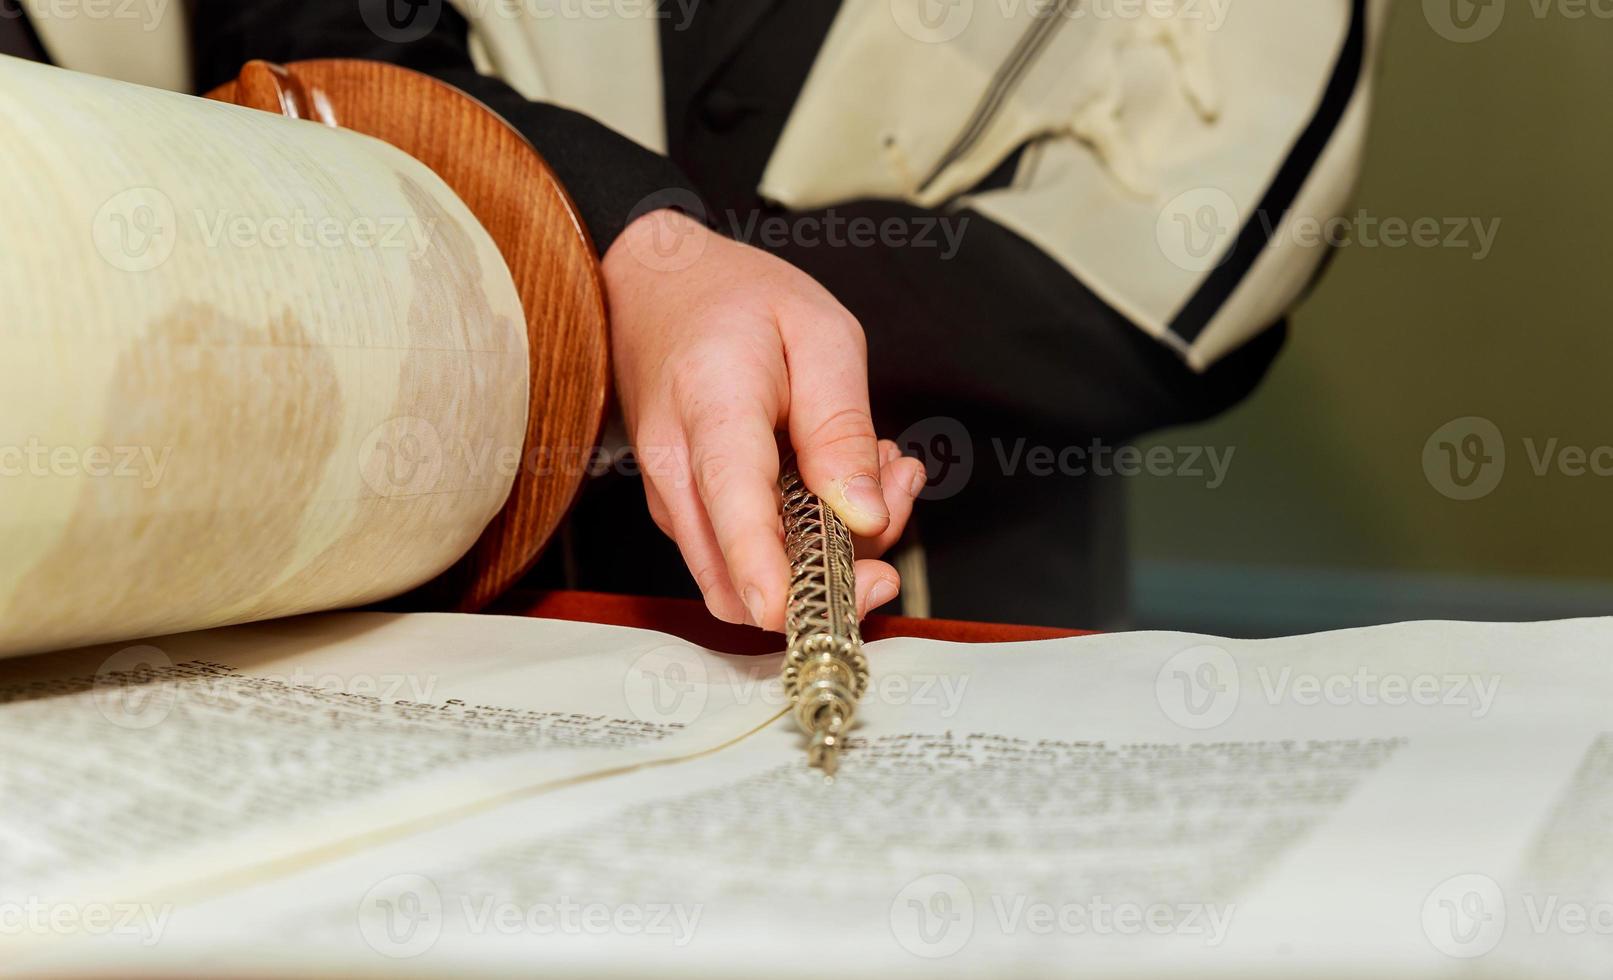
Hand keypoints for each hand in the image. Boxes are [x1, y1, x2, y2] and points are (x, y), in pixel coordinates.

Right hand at [602, 208, 926, 630]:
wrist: (654, 287)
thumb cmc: (734, 301)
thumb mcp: (819, 332)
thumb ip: (842, 427)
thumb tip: (865, 517)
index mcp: (711, 408)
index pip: (732, 508)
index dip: (767, 574)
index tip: (805, 610)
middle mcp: (677, 471)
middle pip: (740, 580)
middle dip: (834, 576)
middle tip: (894, 499)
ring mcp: (675, 502)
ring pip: (752, 578)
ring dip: (832, 549)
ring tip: (879, 467)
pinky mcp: (687, 515)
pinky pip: (749, 555)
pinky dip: (808, 536)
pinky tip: (842, 474)